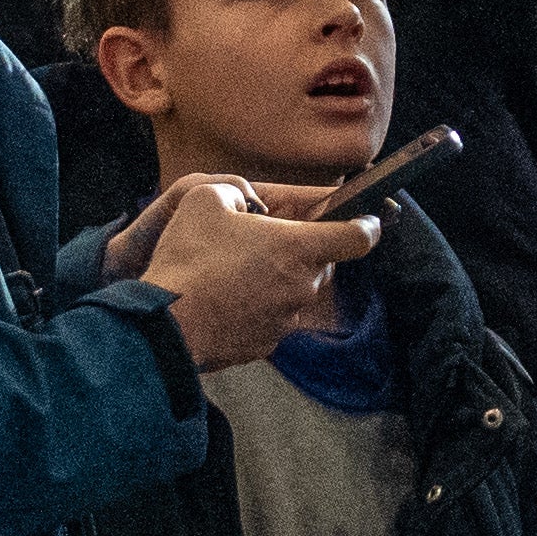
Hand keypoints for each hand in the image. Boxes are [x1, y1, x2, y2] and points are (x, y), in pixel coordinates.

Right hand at [135, 174, 379, 368]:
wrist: (167, 325)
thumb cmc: (189, 260)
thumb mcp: (205, 199)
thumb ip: (235, 190)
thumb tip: (243, 200)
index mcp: (298, 247)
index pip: (358, 236)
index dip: (368, 223)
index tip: (369, 218)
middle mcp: (302, 286)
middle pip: (323, 264)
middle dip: (303, 249)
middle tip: (266, 240)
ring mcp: (286, 319)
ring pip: (296, 292)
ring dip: (277, 279)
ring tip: (236, 271)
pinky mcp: (266, 344)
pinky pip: (273, 317)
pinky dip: (258, 306)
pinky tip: (226, 299)